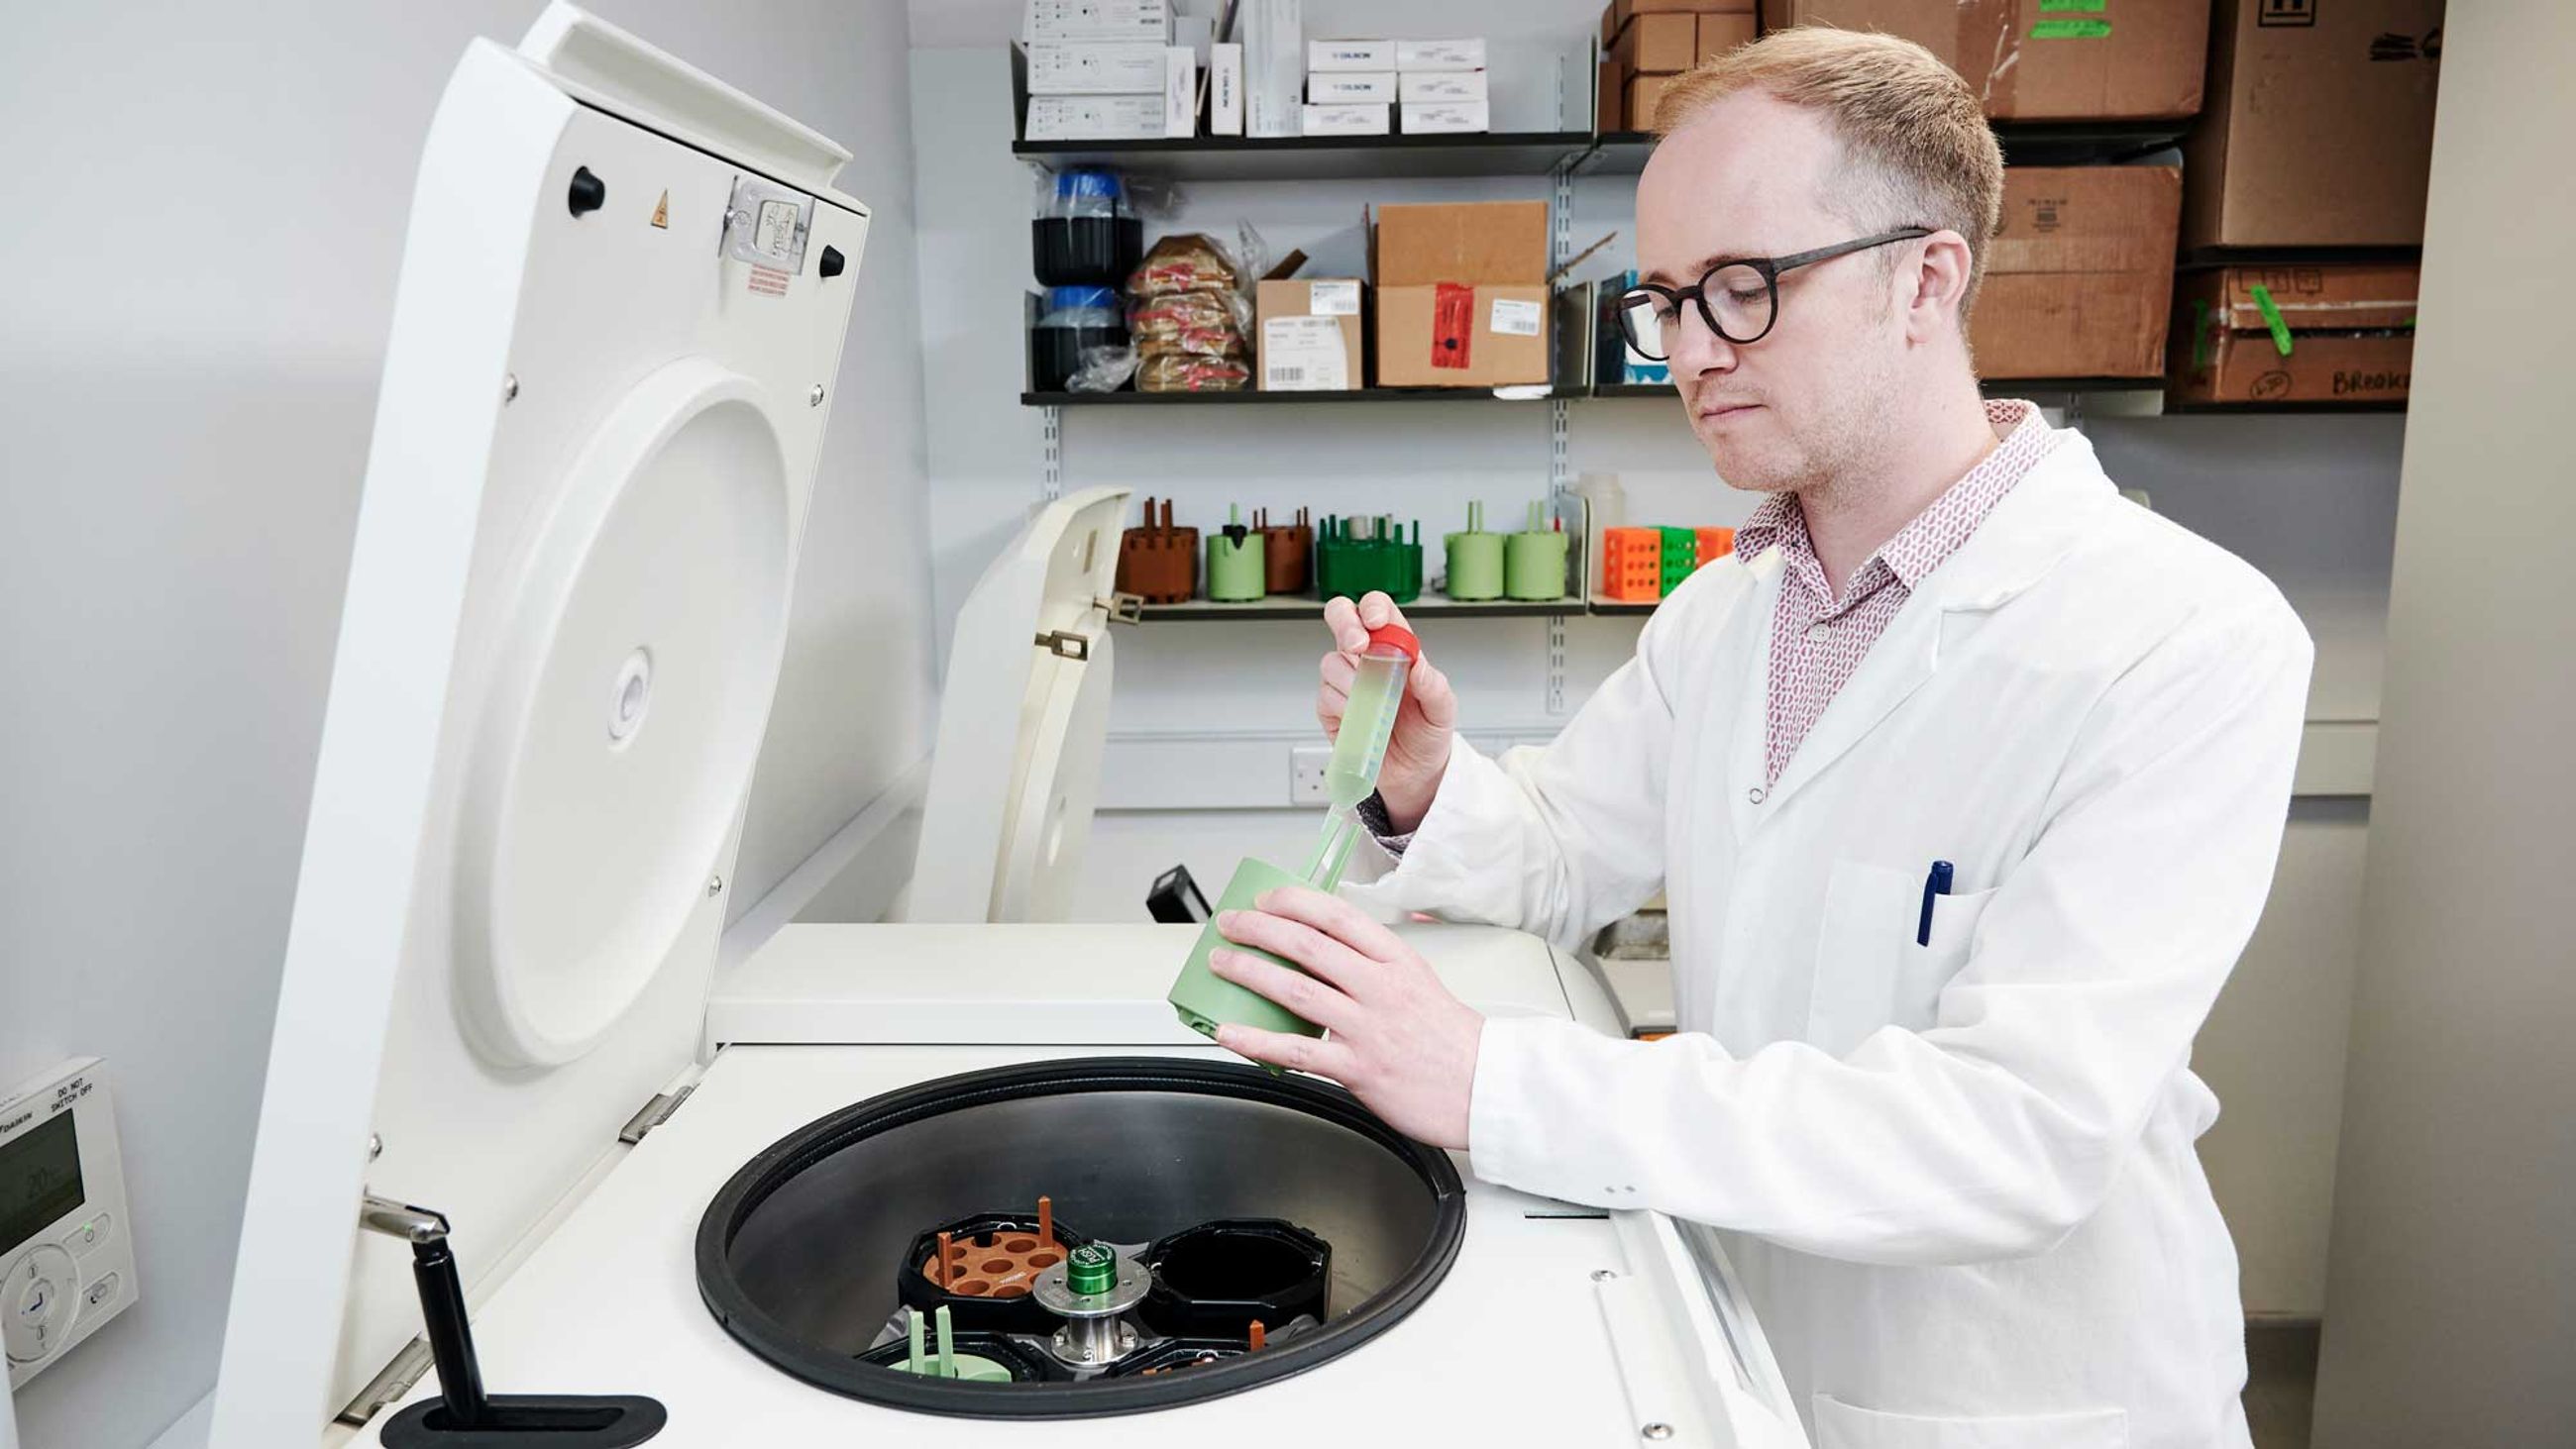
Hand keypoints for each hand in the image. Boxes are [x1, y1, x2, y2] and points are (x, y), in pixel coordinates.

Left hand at [1207, 885, 1483, 1149]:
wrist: (1484, 1088)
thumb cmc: (1453, 1039)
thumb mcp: (1422, 980)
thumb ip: (1382, 957)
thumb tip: (1350, 932)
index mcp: (1397, 960)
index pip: (1338, 916)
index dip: (1295, 902)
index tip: (1268, 898)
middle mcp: (1380, 987)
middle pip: (1307, 945)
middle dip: (1259, 929)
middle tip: (1231, 924)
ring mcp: (1367, 1027)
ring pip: (1296, 990)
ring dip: (1249, 972)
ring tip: (1221, 964)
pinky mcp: (1357, 1068)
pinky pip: (1296, 1050)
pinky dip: (1256, 1039)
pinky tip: (1230, 1032)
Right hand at [1318, 592, 1456, 832]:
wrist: (1413, 774)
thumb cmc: (1428, 734)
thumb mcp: (1443, 710)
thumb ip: (1433, 685)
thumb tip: (1418, 664)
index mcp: (1395, 647)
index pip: (1378, 609)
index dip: (1373, 608)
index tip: (1377, 625)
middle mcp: (1366, 658)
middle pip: (1341, 617)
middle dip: (1346, 625)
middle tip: (1359, 647)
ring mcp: (1345, 681)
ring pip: (1331, 662)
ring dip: (1352, 683)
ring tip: (1376, 706)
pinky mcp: (1330, 707)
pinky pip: (1325, 696)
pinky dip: (1344, 708)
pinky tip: (1362, 720)